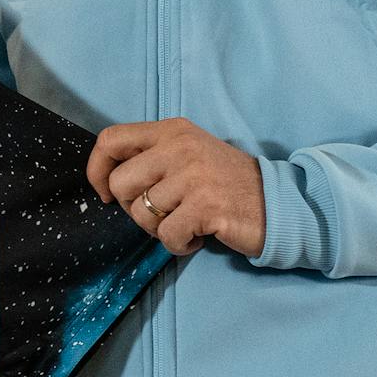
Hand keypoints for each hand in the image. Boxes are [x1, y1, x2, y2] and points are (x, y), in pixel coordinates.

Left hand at [87, 117, 265, 257]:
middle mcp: (179, 147)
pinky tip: (199, 236)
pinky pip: (167, 236)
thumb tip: (107, 180)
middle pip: (120, 183)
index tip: (108, 194)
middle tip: (163, 213)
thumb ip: (152, 157)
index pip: (110, 140)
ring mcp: (193, 176)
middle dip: (133, 208)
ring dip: (161, 229)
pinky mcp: (206, 206)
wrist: (279, 203)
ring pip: (142, 214)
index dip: (97, 170)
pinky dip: (179, 245)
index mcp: (171, 131)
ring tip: (187, 223)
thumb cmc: (226, 183)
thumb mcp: (188, 154)